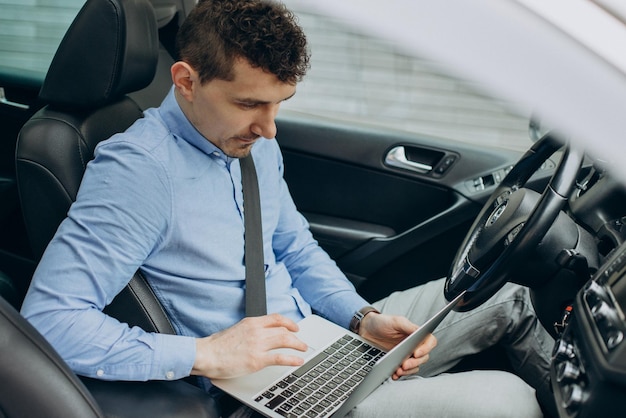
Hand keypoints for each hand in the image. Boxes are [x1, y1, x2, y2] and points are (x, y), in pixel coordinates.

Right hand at [192, 313, 307, 378]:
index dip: (288, 322)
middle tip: (301, 342)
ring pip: (285, 341)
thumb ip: (250, 330)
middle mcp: (257, 331)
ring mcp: (258, 345)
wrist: (206, 355)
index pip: (276, 318)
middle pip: (283, 330)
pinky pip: (280, 358)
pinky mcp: (257, 360)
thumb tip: (259, 335)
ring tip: (303, 349)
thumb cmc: (216, 346)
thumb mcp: (236, 330)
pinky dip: (292, 359)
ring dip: (297, 345)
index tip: (294, 327)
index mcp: (251, 323)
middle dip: (296, 337)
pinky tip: (298, 361)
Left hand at [358, 312, 436, 379]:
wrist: (366, 330)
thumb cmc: (382, 322)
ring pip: (415, 366)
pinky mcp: (398, 362)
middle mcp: (414, 345)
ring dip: (408, 371)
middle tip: (404, 364)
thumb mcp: (395, 321)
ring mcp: (406, 354)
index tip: (416, 353)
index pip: (430, 341)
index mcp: (415, 333)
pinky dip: (401, 374)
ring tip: (398, 370)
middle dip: (415, 362)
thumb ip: (408, 326)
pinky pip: (405, 371)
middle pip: (423, 357)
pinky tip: (394, 374)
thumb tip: (420, 331)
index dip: (426, 348)